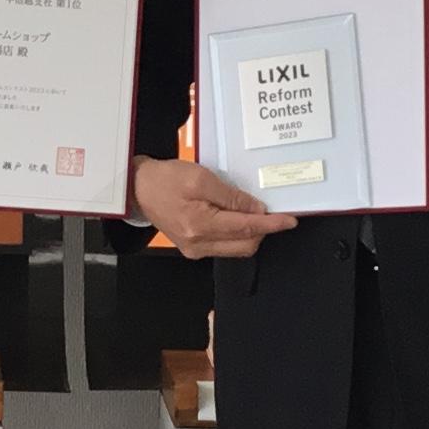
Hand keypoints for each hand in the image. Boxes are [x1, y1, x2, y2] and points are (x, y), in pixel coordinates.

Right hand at [135, 155, 295, 259]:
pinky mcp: (193, 249)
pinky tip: (238, 220)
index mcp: (201, 226)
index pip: (246, 228)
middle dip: (263, 230)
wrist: (138, 189)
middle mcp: (199, 244)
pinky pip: (224, 247)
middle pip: (245, 245)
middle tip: (274, 213)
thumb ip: (231, 196)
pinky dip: (237, 235)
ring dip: (251, 233)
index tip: (290, 220)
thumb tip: (256, 210)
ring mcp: (195, 250)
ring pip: (236, 249)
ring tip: (256, 214)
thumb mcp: (201, 178)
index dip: (271, 224)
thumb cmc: (166, 179)